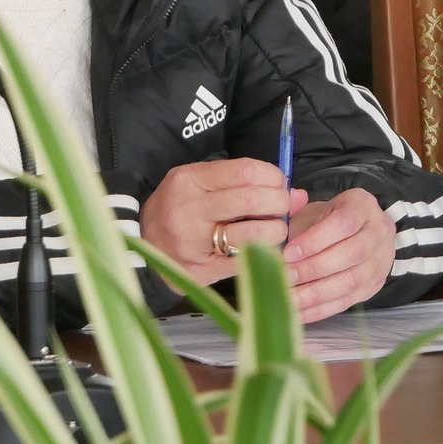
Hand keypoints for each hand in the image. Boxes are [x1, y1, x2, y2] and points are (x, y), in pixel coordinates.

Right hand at [140, 158, 307, 285]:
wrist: (143, 245)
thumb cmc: (179, 208)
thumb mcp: (202, 183)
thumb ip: (245, 183)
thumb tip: (298, 195)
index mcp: (189, 180)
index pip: (246, 172)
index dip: (273, 177)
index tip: (279, 184)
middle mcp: (190, 210)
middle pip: (253, 200)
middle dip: (280, 203)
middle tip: (283, 207)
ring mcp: (194, 243)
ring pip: (254, 234)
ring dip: (277, 231)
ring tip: (274, 229)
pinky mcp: (201, 271)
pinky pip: (247, 261)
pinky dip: (265, 254)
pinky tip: (264, 248)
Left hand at [283, 188, 397, 322]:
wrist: (359, 232)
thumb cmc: (329, 220)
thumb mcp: (316, 210)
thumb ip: (296, 218)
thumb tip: (272, 235)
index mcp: (363, 206)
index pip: (343, 223)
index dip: (315, 240)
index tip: (288, 253)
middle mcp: (378, 233)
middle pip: (351, 253)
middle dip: (314, 268)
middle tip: (286, 276)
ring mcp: (379, 262)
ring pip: (351, 281)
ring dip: (316, 293)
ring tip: (289, 297)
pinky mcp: (373, 287)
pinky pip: (347, 302)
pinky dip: (320, 309)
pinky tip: (298, 311)